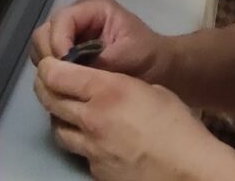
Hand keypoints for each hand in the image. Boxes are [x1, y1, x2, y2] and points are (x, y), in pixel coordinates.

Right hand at [31, 0, 170, 86]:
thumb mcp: (129, 54)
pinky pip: (48, 60)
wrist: (159, 67)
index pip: (62, 20)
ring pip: (41, 46)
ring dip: (49, 66)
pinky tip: (64, 85)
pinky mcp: (67, 51)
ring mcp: (69, 34)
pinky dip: (52, 72)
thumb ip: (99, 60)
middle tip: (63, 79)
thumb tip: (72, 72)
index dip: (59, 42)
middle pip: (45, 32)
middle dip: (50, 56)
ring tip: (64, 84)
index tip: (68, 68)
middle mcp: (76, 16)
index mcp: (93, 8)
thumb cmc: (148, 55)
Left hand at [35, 59, 227, 180]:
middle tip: (50, 82)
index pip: (55, 74)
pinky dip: (82, 143)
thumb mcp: (150, 89)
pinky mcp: (95, 171)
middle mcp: (91, 119)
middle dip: (45, 88)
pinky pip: (79, 152)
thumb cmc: (178, 125)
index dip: (48, 67)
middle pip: (49, 100)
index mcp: (106, 91)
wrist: (188, 170)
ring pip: (57, 129)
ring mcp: (90, 149)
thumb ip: (120, 85)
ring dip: (59, 117)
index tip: (51, 64)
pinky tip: (96, 140)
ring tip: (70, 112)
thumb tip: (106, 87)